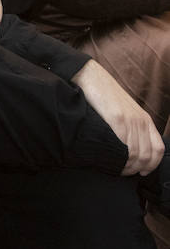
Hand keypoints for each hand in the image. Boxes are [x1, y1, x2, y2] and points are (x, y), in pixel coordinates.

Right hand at [73, 61, 163, 175]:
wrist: (90, 76)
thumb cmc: (103, 94)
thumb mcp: (124, 110)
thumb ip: (130, 126)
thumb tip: (129, 146)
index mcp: (145, 119)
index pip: (158, 149)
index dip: (152, 164)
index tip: (142, 172)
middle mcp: (141, 121)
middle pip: (147, 155)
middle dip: (138, 169)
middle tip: (124, 173)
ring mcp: (130, 120)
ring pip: (136, 154)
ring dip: (127, 167)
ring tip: (116, 169)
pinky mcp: (116, 119)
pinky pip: (124, 146)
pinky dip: (119, 158)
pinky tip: (111, 161)